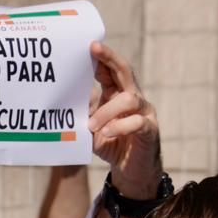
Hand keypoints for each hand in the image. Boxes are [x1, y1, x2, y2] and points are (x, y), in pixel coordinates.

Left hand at [87, 41, 160, 199]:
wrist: (130, 171)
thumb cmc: (111, 145)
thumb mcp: (92, 129)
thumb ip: (84, 114)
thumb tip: (67, 101)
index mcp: (118, 94)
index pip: (111, 70)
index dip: (102, 57)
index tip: (88, 46)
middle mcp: (133, 98)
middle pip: (125, 71)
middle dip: (110, 58)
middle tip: (94, 50)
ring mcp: (144, 112)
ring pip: (129, 99)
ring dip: (107, 111)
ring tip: (92, 126)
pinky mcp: (150, 130)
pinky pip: (137, 122)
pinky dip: (120, 127)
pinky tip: (108, 134)